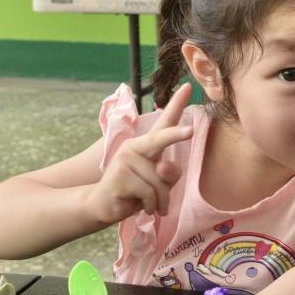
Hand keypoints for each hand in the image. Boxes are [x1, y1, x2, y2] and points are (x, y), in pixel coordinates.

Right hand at [87, 83, 193, 224]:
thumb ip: (168, 175)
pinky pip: (149, 193)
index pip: (164, 121)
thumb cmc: (136, 192)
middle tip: (191, 130)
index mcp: (147, 145)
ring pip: (159, 181)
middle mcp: (135, 146)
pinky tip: (140, 207)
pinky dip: (150, 206)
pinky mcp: (119, 177)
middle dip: (177, 134)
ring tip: (151, 205)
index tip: (188, 86)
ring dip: (160, 200)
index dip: (176, 103)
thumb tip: (164, 167)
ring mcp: (125, 160)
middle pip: (161, 138)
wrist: (103, 205)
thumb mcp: (158, 184)